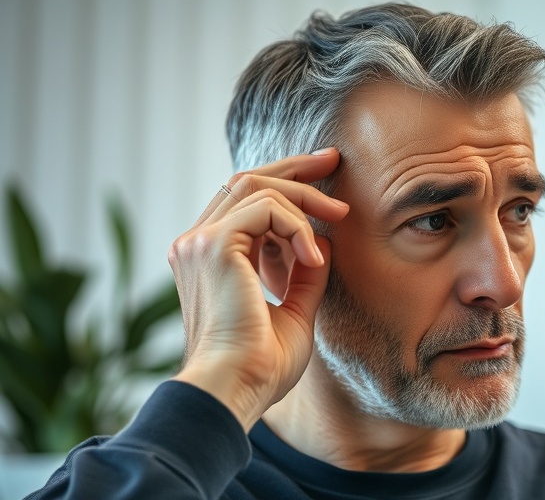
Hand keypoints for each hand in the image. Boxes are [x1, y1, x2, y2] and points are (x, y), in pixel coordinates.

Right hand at [168, 148, 348, 430]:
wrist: (237, 390)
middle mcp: (196, 245)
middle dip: (295, 167)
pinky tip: (313, 258)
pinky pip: (265, 208)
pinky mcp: (213, 245)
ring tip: (340, 217)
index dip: (285, 183)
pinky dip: (297, 225)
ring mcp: (199, 242)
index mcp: (208, 259)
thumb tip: (322, 241)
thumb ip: (303, 273)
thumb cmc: (262, 367)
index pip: (243, 201)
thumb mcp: (294, 311)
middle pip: (245, 180)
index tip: (325, 177)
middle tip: (334, 161)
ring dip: (304, 197)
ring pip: (256, 185)